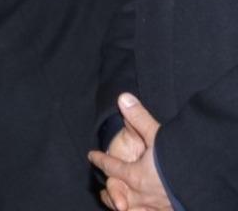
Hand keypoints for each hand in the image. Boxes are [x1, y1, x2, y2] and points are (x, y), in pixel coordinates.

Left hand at [88, 94, 171, 210]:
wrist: (205, 182)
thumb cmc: (179, 159)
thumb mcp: (158, 135)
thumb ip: (139, 118)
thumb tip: (123, 98)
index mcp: (136, 175)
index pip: (111, 167)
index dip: (100, 160)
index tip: (92, 155)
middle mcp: (143, 194)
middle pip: (120, 192)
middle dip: (110, 188)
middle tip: (103, 188)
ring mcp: (156, 206)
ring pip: (133, 209)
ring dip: (125, 205)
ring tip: (119, 204)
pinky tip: (146, 209)